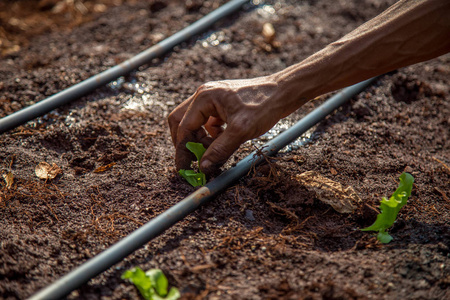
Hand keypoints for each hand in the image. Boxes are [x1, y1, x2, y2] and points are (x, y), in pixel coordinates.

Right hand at [168, 76, 284, 174]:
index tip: (184, 168)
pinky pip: (208, 122)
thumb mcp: (241, 131)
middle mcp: (204, 95)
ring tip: (213, 152)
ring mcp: (213, 99)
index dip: (182, 150)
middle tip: (193, 161)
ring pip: (195, 123)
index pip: (183, 127)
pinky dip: (211, 135)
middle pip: (182, 122)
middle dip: (186, 143)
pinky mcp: (222, 105)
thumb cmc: (264, 105)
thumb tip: (203, 167)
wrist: (283, 92)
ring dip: (200, 140)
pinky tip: (223, 142)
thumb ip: (220, 150)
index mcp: (204, 97)